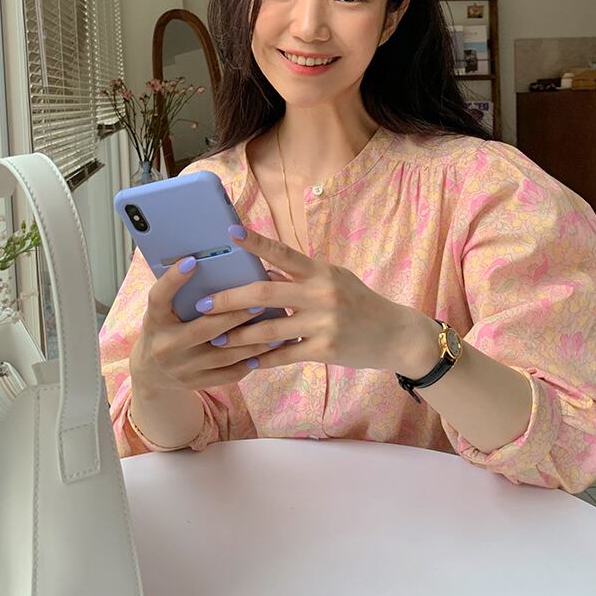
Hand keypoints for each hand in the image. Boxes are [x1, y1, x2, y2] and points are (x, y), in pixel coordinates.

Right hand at [129, 255, 285, 391]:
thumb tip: (209, 263)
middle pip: (203, 329)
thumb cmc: (164, 330)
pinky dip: (249, 361)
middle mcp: (165, 346)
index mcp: (155, 321)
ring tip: (275, 326)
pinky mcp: (196, 383)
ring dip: (252, 340)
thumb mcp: (164, 311)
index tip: (191, 261)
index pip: (159, 297)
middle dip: (234, 314)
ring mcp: (181, 369)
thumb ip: (181, 293)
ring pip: (223, 354)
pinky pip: (228, 374)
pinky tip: (268, 349)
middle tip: (261, 301)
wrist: (151, 374)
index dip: (173, 279)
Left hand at [206, 224, 432, 371]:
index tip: (230, 233)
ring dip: (238, 336)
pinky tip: (246, 362)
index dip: (256, 243)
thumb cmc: (360, 303)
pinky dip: (263, 359)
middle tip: (201, 305)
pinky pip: (284, 354)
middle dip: (229, 299)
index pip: (283, 252)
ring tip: (215, 339)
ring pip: (269, 328)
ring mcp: (322, 322)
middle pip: (265, 292)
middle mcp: (320, 293)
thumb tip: (264, 272)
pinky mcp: (324, 349)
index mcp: (321, 271)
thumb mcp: (335, 280)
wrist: (394, 334)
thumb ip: (302, 277)